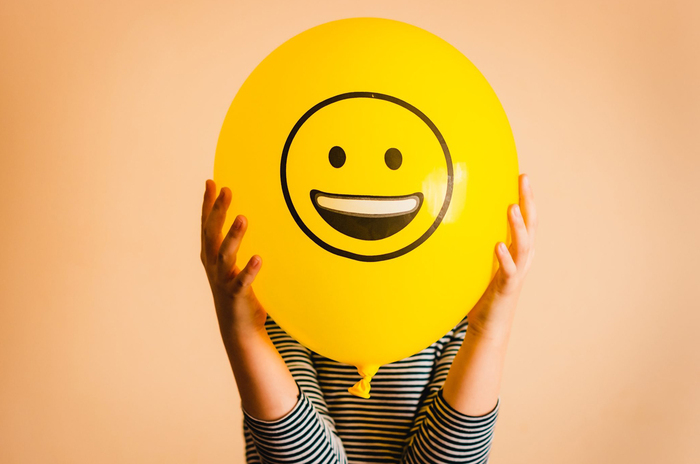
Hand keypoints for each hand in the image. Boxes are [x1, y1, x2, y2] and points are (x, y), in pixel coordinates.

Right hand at [200, 179, 266, 343]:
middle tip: (226, 190)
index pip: (206, 225)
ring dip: (233, 236)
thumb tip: (245, 216)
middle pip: (212, 234)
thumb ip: (234, 243)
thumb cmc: (237, 291)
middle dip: (217, 211)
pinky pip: (242, 281)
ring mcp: (223, 280)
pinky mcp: (237, 295)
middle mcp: (213, 266)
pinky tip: (258, 258)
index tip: (211, 182)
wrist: (238, 329)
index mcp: (210, 256)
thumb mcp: (232, 264)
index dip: (207, 204)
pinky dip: (249, 270)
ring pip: (225, 255)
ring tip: (243, 218)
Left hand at [467, 173, 537, 341]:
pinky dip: (504, 257)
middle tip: (524, 178)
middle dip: (528, 201)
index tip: (520, 174)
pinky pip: (508, 271)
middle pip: (530, 224)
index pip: (525, 218)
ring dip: (517, 226)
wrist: (488, 326)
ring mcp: (516, 273)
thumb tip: (454, 218)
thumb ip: (476, 242)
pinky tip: (497, 244)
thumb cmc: (482, 292)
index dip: (526, 197)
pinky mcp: (506, 288)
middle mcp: (522, 259)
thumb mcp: (481, 262)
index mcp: (518, 250)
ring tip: (511, 207)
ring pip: (524, 245)